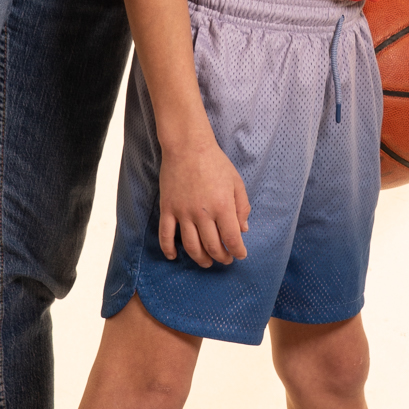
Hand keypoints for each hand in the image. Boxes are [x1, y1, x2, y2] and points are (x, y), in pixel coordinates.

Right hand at [159, 130, 250, 267]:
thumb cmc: (215, 162)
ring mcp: (183, 212)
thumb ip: (242, 207)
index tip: (240, 255)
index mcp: (223, 206)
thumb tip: (243, 229)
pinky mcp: (168, 209)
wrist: (187, 146)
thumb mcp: (236, 182)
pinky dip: (168, 249)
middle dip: (221, 257)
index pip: (232, 239)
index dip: (238, 251)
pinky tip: (174, 256)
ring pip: (191, 246)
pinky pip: (166, 235)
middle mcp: (203, 213)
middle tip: (225, 259)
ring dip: (200, 259)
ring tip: (207, 262)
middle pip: (212, 246)